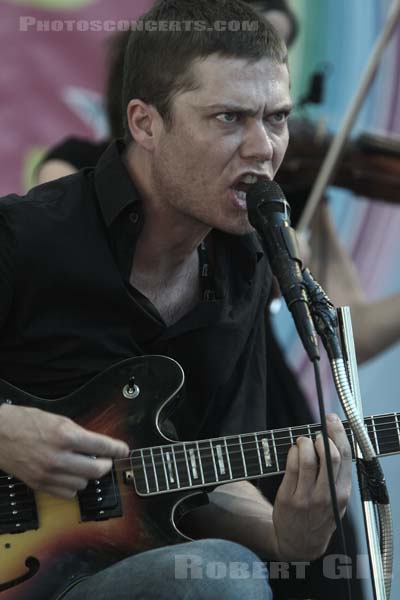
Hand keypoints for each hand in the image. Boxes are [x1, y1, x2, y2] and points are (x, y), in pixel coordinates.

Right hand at [0, 404, 128, 498]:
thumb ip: (78, 433)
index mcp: (65, 435)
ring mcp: (49, 473)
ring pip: (83, 484)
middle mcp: (59, 457)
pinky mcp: (39, 485)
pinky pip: (67, 493)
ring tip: (83, 465)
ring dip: (87, 476)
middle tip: (106, 460)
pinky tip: (70, 476)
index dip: (117, 449)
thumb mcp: (57, 419)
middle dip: (106, 465)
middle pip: (97, 470)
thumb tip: (96, 444)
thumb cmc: (24, 422)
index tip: (123, 450)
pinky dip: (73, 486)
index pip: (101, 446)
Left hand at [272, 413, 351, 560]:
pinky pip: (291, 467)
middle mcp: (327, 496)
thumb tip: (333, 439)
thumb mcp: (337, 500)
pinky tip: (293, 451)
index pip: (345, 458)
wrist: (299, 543)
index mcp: (342, 494)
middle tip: (317, 434)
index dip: (338, 434)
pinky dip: (293, 453)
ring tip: (303, 441)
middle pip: (330, 456)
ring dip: (305, 443)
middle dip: (323, 437)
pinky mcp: (288, 497)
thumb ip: (337, 475)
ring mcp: (307, 497)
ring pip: (308, 459)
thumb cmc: (319, 515)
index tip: (332, 421)